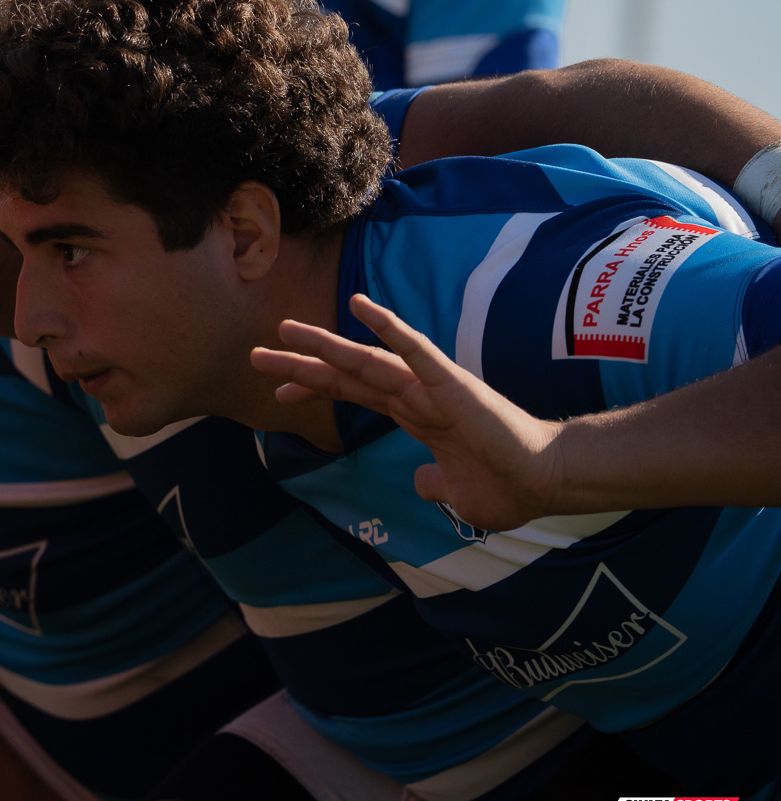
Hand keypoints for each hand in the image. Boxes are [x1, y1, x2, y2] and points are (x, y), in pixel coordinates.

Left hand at [249, 293, 563, 531]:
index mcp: (413, 415)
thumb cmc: (506, 486)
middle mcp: (415, 394)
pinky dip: (388, 327)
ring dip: (324, 345)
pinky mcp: (452, 384)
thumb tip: (421, 483)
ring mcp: (430, 386)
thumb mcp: (454, 494)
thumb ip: (432, 485)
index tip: (276, 395)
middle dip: (300, 365)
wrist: (545, 482)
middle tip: (255, 355)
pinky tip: (362, 306)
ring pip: (366, 359)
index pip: (352, 394)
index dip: (313, 389)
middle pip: (346, 374)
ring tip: (285, 329)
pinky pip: (415, 351)